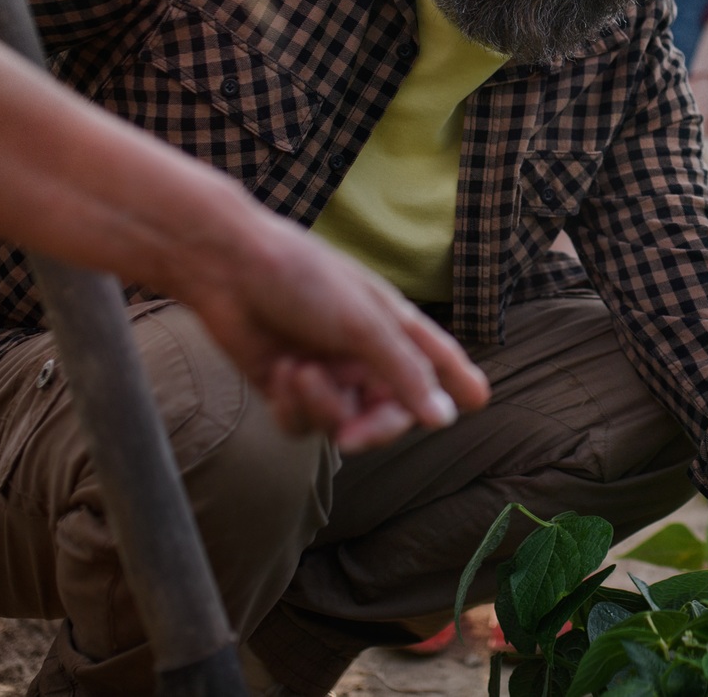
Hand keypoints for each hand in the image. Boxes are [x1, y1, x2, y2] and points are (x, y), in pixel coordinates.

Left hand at [170, 204, 489, 451]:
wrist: (228, 271)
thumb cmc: (303, 278)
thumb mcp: (364, 323)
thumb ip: (406, 373)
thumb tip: (446, 418)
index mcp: (391, 326)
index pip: (435, 362)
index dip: (456, 382)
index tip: (479, 401)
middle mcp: (362, 353)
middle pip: (390, 412)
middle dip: (374, 426)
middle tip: (355, 435)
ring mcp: (326, 372)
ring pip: (343, 423)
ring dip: (321, 405)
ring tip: (299, 372)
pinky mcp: (288, 388)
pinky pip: (303, 424)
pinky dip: (293, 406)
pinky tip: (280, 373)